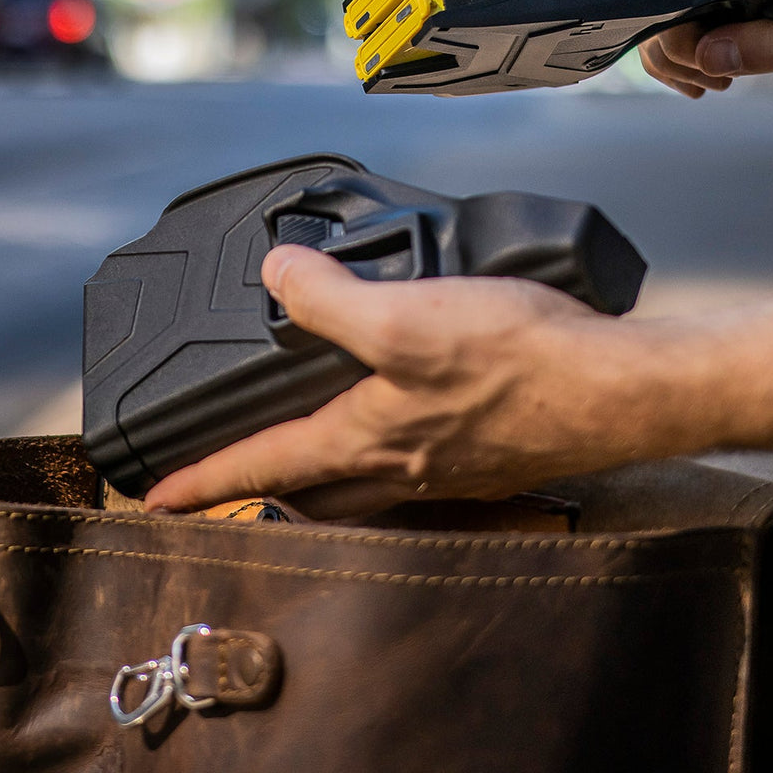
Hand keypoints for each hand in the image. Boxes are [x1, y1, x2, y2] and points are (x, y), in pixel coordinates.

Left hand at [144, 245, 669, 518]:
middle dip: (260, 488)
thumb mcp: (407, 317)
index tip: (155, 496)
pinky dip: (381, 454)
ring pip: (359, 483)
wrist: (617, 392)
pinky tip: (403, 423)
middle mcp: (401, 464)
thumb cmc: (520, 364)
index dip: (201, 478)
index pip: (262, 465)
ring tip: (303, 454)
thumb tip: (276, 276)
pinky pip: (410, 465)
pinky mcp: (484, 450)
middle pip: (309, 491)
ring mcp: (446, 465)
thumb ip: (330, 301)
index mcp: (367, 437)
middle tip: (228, 479)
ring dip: (319, 477)